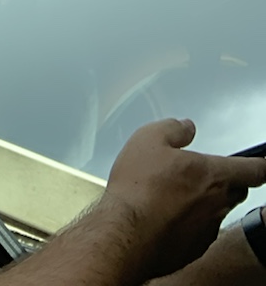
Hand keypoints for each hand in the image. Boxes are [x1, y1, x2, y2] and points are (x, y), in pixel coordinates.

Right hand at [101, 118, 265, 278]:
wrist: (126, 233)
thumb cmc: (137, 188)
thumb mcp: (148, 139)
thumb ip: (173, 129)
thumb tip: (186, 127)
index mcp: (212, 174)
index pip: (253, 170)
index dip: (259, 165)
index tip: (261, 164)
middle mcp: (217, 204)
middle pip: (237, 191)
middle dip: (228, 182)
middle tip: (203, 174)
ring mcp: (207, 230)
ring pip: (217, 212)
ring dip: (205, 203)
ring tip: (176, 196)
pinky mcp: (194, 250)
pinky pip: (201, 232)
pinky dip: (190, 223)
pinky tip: (167, 217)